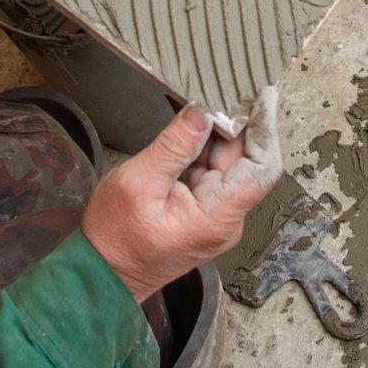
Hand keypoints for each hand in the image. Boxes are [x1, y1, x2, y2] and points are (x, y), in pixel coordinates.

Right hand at [81, 87, 280, 300]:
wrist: (102, 275)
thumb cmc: (114, 240)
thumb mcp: (137, 183)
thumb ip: (173, 146)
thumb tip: (201, 112)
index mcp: (216, 218)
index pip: (261, 170)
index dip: (265, 131)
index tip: (264, 100)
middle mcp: (225, 220)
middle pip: (246, 163)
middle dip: (236, 126)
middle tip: (223, 91)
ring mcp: (216, 216)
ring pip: (229, 165)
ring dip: (217, 136)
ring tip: (201, 108)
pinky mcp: (204, 211)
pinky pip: (212, 173)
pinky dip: (203, 150)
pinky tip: (191, 131)